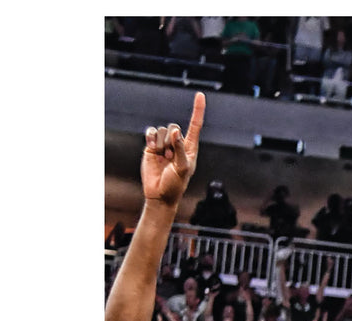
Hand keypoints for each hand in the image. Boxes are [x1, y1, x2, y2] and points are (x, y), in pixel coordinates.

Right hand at [141, 92, 204, 206]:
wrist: (159, 194)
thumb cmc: (175, 185)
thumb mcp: (182, 168)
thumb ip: (179, 149)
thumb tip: (175, 131)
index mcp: (190, 149)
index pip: (195, 126)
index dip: (197, 110)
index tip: (200, 95)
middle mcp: (178, 144)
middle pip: (174, 128)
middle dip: (171, 141)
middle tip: (170, 158)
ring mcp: (164, 145)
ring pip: (162, 131)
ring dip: (161, 144)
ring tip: (162, 159)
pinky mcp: (152, 146)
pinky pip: (151, 132)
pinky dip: (151, 138)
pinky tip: (152, 148)